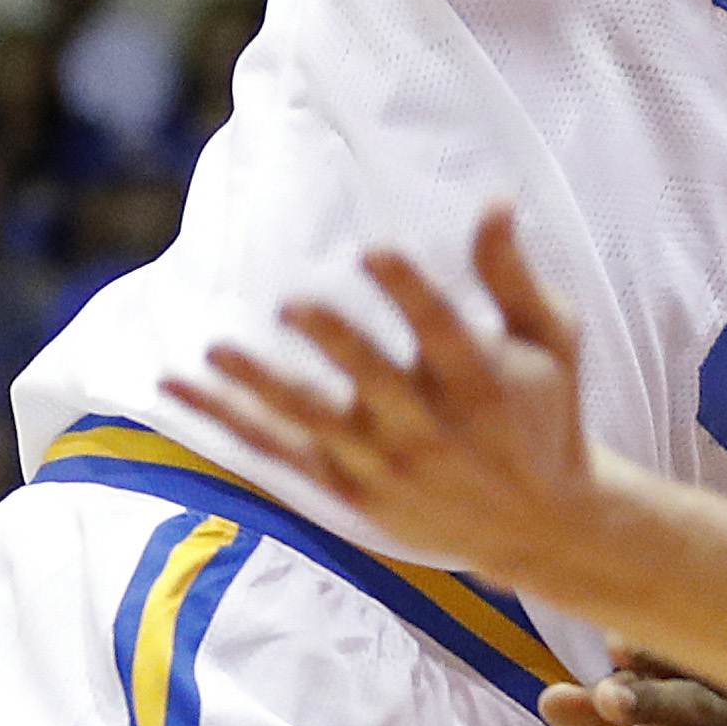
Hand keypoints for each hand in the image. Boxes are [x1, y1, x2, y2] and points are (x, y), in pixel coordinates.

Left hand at [167, 210, 598, 585]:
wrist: (538, 525)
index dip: (410, 291)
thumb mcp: (550, 341)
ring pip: (313, 420)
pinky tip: (176, 387)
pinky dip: (225, 421)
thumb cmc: (543, 414)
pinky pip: (275, 451)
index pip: (442, 332)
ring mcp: (383, 462)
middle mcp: (429, 427)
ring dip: (263, 386)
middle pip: (375, 382)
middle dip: (336, 343)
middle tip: (295, 304)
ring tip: (217, 350)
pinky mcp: (348, 488)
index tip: (376, 250)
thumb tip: (494, 201)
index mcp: (481, 382)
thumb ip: (512, 275)